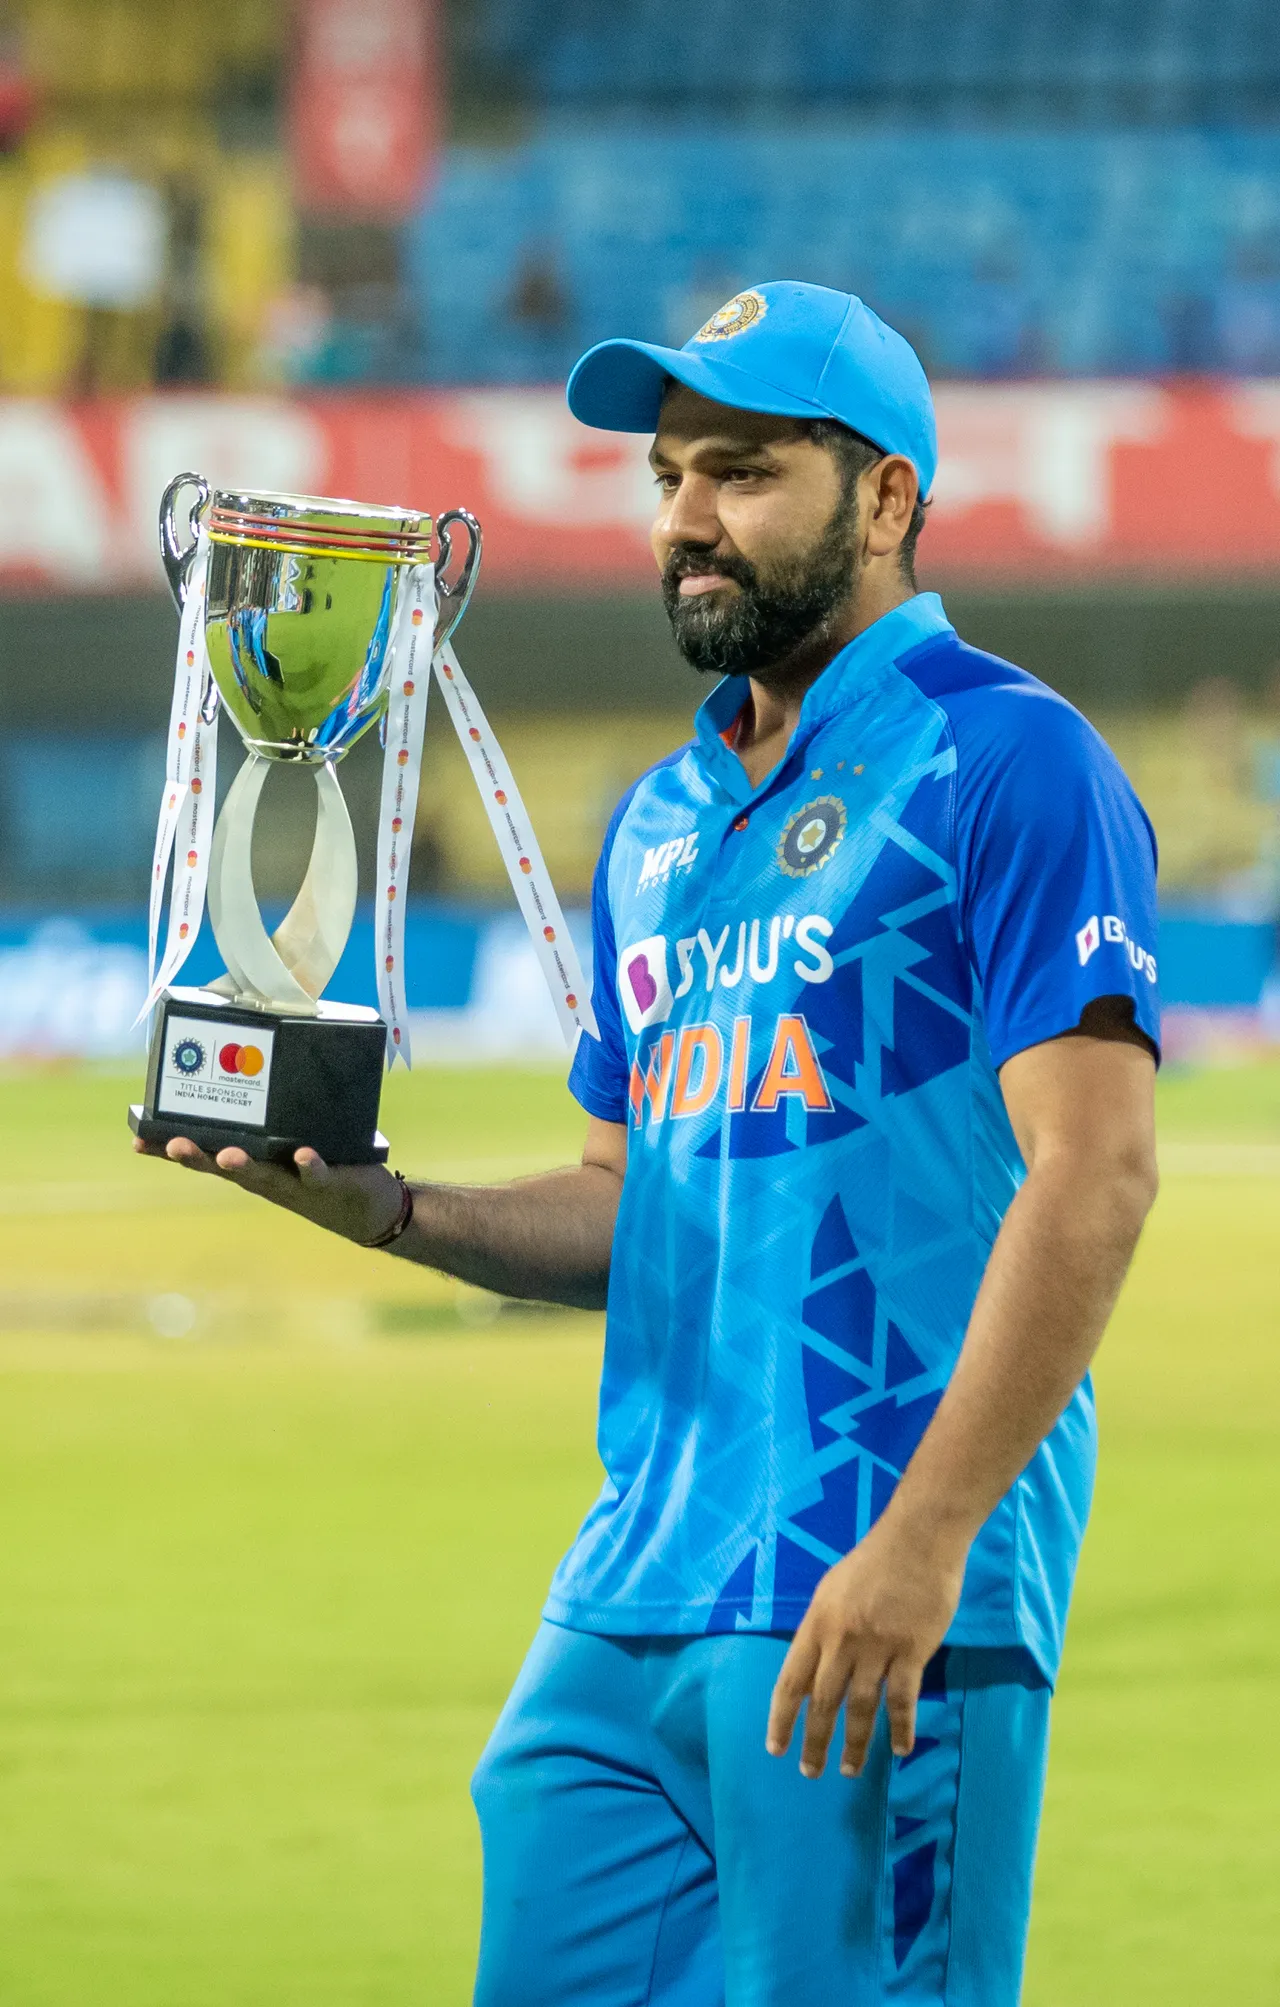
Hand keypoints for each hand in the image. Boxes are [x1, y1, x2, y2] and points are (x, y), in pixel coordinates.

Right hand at [133, 1134, 405, 1245]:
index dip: (169, 1151)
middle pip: (222, 1167)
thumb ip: (264, 1118)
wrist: (365, 1209)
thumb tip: (242, 1066)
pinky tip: (301, 1154)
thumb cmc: (315, 1168)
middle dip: (196, 1156)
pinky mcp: (328, 1181)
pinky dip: (308, 1164)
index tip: (138, 1140)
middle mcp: (264, 1176)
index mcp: (249, 1163)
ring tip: (226, 1155)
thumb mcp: (282, 1144)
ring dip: (242, 1166)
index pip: (202, 1156)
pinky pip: (316, 1173)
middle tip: (171, 1145)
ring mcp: (293, 1182)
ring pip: (262, 1175)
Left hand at [765, 1512, 967, 1779]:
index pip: (790, 1680)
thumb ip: (823, 1626)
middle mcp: (841, 1639)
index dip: (781, 1718)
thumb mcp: (832, 1588)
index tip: (775, 1747)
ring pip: (860, 1707)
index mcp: (817, 1622)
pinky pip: (903, 1699)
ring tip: (850, 1770)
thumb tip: (815, 1661)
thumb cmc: (875, 1559)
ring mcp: (877, 1647)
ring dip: (855, 1744)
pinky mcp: (912, 1651)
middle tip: (809, 1772)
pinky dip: (901, 1728)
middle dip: (813, 1741)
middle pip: (822, 1701)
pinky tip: (900, 1749)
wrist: (919, 1538)